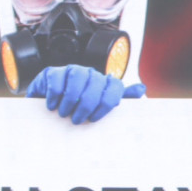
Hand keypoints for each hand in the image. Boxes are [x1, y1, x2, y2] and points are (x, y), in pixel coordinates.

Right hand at [25, 65, 145, 124]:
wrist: (49, 106)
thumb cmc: (77, 110)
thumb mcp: (98, 108)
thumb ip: (119, 99)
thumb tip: (141, 88)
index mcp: (104, 82)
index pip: (114, 87)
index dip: (106, 103)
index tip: (94, 118)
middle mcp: (90, 73)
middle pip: (95, 83)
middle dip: (86, 104)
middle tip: (77, 120)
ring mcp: (71, 70)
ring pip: (77, 77)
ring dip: (70, 99)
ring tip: (64, 113)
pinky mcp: (53, 72)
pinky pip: (57, 80)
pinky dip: (55, 95)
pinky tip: (52, 105)